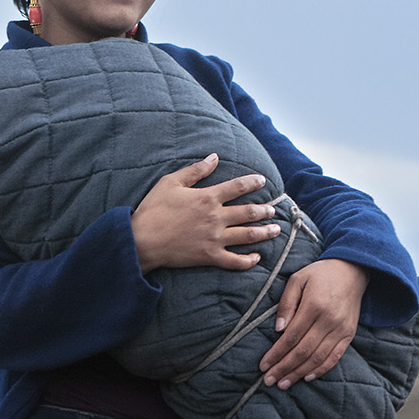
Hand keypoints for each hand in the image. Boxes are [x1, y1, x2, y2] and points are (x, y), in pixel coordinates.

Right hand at [131, 153, 280, 272]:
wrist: (142, 240)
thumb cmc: (154, 209)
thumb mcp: (171, 182)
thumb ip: (195, 170)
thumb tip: (214, 157)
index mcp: (208, 197)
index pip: (238, 187)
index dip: (253, 182)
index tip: (263, 180)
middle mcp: (216, 217)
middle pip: (249, 212)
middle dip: (264, 210)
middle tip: (273, 209)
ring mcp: (215, 238)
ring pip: (248, 235)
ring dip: (265, 232)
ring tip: (276, 229)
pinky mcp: (210, 256)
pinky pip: (235, 261)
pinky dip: (248, 260)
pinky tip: (257, 258)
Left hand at [259, 258, 368, 388]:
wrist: (352, 270)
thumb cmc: (320, 274)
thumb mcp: (298, 279)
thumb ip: (286, 303)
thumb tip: (278, 329)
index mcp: (314, 305)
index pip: (291, 337)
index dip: (276, 354)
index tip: (263, 365)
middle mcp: (329, 320)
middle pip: (303, 351)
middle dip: (284, 368)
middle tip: (269, 380)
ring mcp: (341, 329)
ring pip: (317, 358)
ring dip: (299, 373)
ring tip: (284, 383)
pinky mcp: (349, 334)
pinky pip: (335, 357)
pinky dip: (321, 369)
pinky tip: (307, 377)